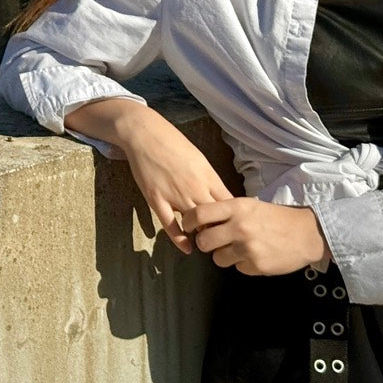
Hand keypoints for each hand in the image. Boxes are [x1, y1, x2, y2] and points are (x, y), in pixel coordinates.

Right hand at [66, 100, 232, 253]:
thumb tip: (222, 197)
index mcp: (208, 176)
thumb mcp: (200, 159)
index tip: (238, 228)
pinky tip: (187, 248)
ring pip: (195, 224)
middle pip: (216, 218)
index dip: (235, 220)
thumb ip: (211, 179)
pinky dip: (180, 239)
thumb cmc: (173, 143)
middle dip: (223, 232)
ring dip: (203, 236)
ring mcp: (175, 194)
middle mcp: (195, 187)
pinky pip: (169, 225)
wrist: (145, 134)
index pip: (229, 205)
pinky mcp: (156, 199)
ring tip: (208, 245)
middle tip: (226, 242)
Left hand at [183, 199, 328, 274]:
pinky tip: (255, 255)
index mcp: (236, 208)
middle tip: (213, 241)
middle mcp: (239, 227)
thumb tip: (201, 221)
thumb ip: (226, 212)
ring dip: (224, 256)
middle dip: (206, 243)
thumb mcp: (249, 205)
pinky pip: (238, 268)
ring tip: (238, 249)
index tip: (188, 226)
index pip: (199, 214)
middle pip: (203, 241)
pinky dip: (243, 264)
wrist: (307, 233)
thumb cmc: (275, 217)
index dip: (188, 221)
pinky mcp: (256, 265)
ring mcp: (247, 248)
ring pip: (218, 259)